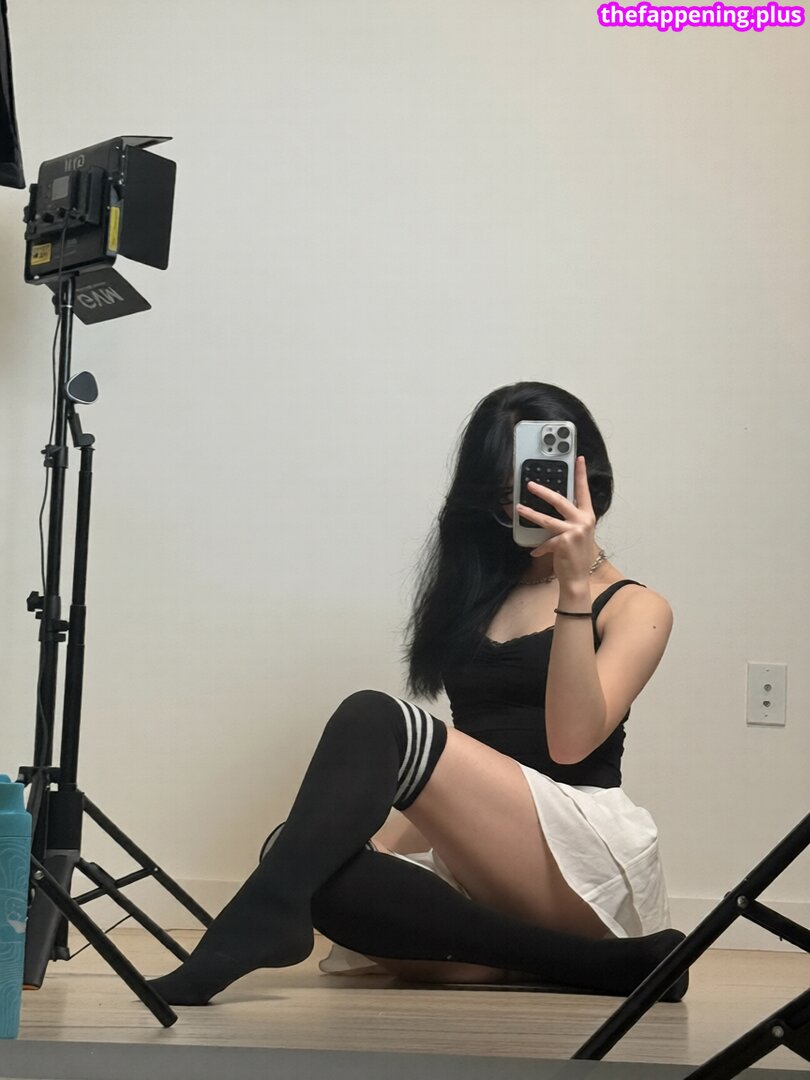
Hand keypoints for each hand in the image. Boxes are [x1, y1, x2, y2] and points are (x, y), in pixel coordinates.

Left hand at [515, 456, 596, 585]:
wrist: (578, 577)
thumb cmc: (576, 554)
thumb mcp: (577, 533)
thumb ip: (569, 520)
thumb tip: (551, 506)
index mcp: (587, 516)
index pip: (583, 491)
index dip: (581, 474)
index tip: (578, 459)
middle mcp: (583, 521)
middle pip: (560, 500)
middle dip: (543, 491)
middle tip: (530, 484)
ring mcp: (574, 531)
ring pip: (546, 519)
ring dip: (530, 513)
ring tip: (518, 508)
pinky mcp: (564, 542)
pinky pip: (545, 541)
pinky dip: (539, 547)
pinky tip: (534, 552)